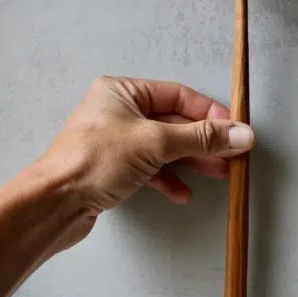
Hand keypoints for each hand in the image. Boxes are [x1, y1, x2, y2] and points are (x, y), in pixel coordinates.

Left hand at [32, 76, 254, 250]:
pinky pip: (150, 167)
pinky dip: (168, 178)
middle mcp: (120, 112)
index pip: (178, 95)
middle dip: (203, 141)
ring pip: (164, 146)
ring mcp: (118, 140)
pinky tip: (182, 193)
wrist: (54, 204)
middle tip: (232, 155)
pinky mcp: (115, 167)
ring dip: (191, 160)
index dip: (209, 112)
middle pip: (174, 122)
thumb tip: (243, 133)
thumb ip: (201, 138)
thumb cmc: (98, 160)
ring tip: (218, 173)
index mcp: (124, 91)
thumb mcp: (155, 142)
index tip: (233, 129)